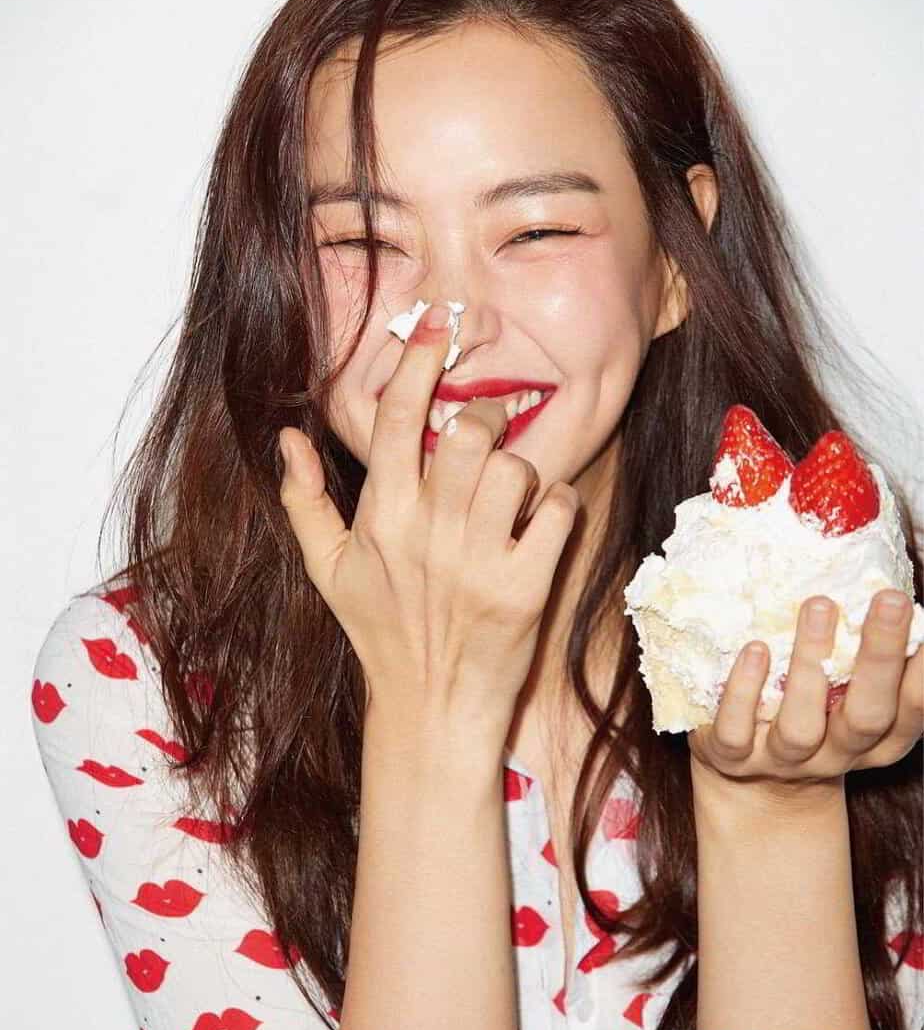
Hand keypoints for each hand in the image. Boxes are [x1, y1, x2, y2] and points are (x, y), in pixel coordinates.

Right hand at [277, 303, 579, 765]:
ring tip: (507, 497)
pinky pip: (557, 509)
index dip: (419, 360)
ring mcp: (479, 560)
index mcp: (381, 516)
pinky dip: (556, 507)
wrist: (431, 708)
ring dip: (519, 471)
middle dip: (486, 418)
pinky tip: (538, 525)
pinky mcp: (526, 587)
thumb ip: (305, 499)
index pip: (399, 419)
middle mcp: (428, 531)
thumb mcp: (328, 570)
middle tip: (487, 434)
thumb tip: (287, 437)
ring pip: (516, 466)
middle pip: (470, 431)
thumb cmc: (381, 632)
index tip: (438, 321)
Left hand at [688, 590, 922, 799]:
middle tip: (890, 598)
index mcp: (877, 739)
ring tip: (818, 605)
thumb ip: (861, 657)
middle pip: (868, 714)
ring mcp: (783, 760)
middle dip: (881, 657)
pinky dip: (744, 689)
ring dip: (811, 663)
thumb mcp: (845, 694)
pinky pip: (735, 732)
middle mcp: (837, 754)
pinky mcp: (732, 759)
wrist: (750, 784)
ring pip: (801, 725)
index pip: (912, 708)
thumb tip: (883, 582)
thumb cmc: (810, 715)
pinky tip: (756, 649)